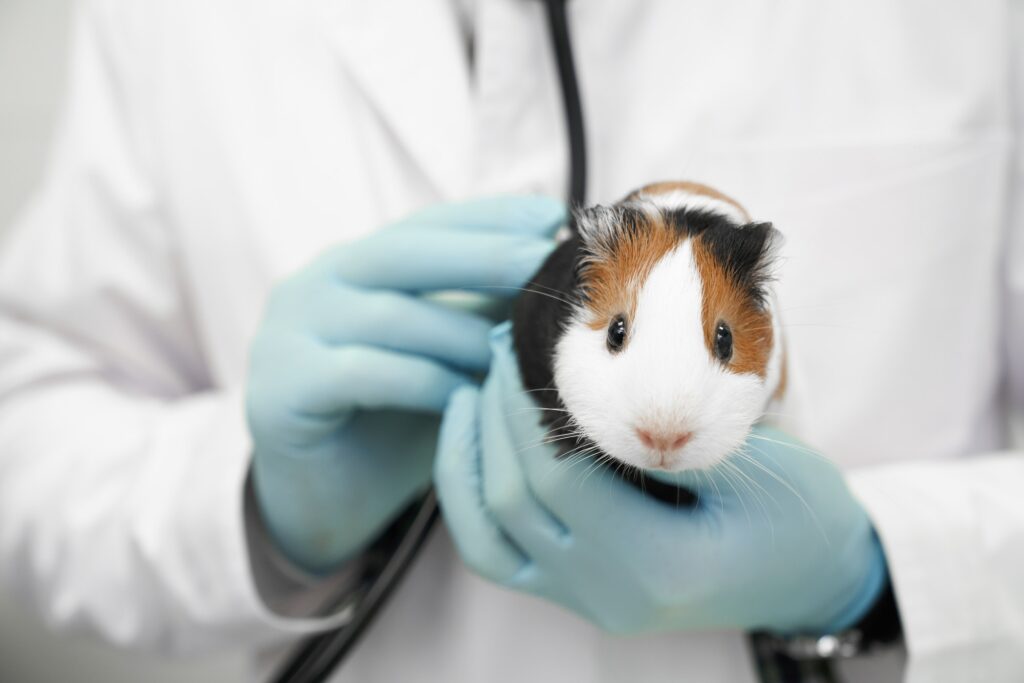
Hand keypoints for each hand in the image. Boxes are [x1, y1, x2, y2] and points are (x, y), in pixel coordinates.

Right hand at [246, 197, 564, 573]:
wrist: (321, 501)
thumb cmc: (395, 420)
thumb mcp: (442, 355)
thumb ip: (477, 311)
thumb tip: (548, 264)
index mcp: (351, 265)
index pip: (425, 226)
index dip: (488, 217)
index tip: (552, 216)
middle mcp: (313, 286)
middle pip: (404, 253)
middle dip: (481, 254)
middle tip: (541, 261)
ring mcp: (286, 334)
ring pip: (390, 317)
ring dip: (462, 332)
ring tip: (518, 348)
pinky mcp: (281, 390)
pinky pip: (365, 374)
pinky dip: (423, 382)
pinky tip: (466, 396)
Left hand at [434, 322, 886, 634]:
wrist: (815, 577)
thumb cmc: (799, 515)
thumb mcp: (750, 463)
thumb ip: (662, 434)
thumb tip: (579, 389)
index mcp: (658, 564)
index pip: (556, 477)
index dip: (524, 408)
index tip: (517, 346)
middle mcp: (612, 594)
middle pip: (514, 500)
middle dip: (494, 417)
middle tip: (494, 347)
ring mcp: (592, 602)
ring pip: (489, 538)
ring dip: (469, 460)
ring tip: (472, 396)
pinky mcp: (582, 595)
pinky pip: (501, 559)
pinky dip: (474, 505)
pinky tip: (474, 453)